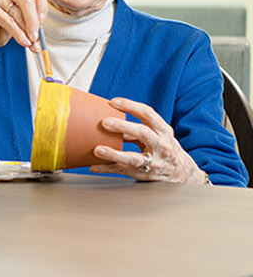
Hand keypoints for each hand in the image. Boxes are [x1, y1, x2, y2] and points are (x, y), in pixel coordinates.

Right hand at [0, 0, 47, 54]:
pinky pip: (8, 20)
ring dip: (26, 31)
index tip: (43, 23)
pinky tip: (23, 42)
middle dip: (34, 22)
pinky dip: (17, 33)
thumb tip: (42, 34)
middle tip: (37, 38)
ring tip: (30, 44)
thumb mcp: (17, 24)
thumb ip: (29, 23)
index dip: (43, 6)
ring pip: (18, 12)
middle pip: (29, 0)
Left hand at [90, 97, 204, 182]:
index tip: (113, 102)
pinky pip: (124, 171)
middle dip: (123, 127)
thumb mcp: (158, 135)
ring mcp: (154, 162)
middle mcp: (161, 145)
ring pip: (134, 158)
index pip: (148, 114)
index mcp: (164, 131)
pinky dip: (107, 169)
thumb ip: (138, 129)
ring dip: (114, 154)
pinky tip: (94, 166)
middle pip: (143, 134)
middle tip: (104, 122)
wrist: (183, 173)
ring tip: (97, 150)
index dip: (131, 106)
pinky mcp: (146, 175)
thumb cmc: (164, 149)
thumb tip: (109, 120)